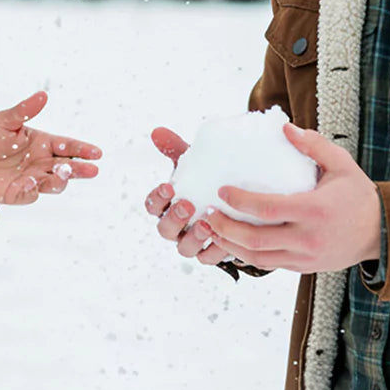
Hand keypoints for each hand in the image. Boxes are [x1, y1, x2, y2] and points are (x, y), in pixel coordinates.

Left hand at [0, 90, 101, 204]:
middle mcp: (43, 163)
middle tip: (92, 170)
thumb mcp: (5, 120)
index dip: (83, 150)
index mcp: (43, 143)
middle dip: (81, 169)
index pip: (68, 147)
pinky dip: (33, 188)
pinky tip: (28, 181)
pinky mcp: (21, 193)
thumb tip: (43, 95)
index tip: (97, 153)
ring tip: (63, 172)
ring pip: (55, 183)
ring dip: (61, 179)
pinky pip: (32, 193)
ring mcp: (34, 180)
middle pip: (68, 168)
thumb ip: (24, 110)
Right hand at [141, 127, 230, 263]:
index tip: (169, 186)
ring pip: (184, 249)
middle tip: (187, 204)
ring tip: (207, 224)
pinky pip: (208, 258)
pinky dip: (215, 251)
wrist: (237, 202)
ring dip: (193, 238)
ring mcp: (192, 243)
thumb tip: (157, 131)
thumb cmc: (209, 181)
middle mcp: (176, 228)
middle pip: (164, 230)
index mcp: (167, 206)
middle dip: (174, 218)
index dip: (157, 198)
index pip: (152, 206)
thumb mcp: (196, 165)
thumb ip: (176, 149)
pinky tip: (226, 239)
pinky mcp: (210, 254)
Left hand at [197, 123, 381, 273]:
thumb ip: (314, 145)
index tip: (221, 191)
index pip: (268, 209)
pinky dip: (248, 255)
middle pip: (256, 239)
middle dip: (226, 228)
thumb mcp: (342, 164)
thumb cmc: (359, 195)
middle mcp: (307, 237)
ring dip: (231, 245)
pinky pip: (270, 264)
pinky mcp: (305, 268)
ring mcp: (306, 257)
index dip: (240, 202)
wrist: (382, 233)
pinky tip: (234, 243)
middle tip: (207, 214)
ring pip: (258, 258)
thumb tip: (284, 128)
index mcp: (314, 210)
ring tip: (213, 230)